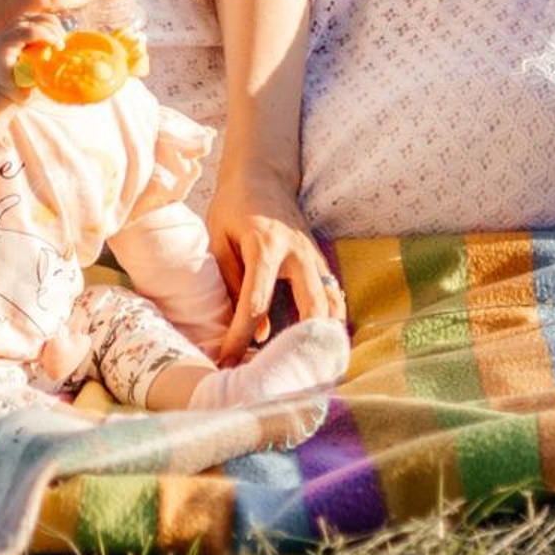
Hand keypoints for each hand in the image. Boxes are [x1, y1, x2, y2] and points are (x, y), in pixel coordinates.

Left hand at [0, 14, 64, 104]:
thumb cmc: (9, 92)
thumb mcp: (21, 92)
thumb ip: (34, 82)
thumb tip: (49, 72)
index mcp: (4, 46)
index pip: (29, 31)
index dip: (47, 35)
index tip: (59, 46)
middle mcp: (4, 34)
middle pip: (31, 20)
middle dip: (51, 28)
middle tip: (62, 44)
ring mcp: (7, 31)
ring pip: (32, 17)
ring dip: (49, 25)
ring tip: (60, 39)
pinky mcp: (13, 31)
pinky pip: (30, 21)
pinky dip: (44, 26)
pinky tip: (53, 37)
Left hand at [207, 177, 343, 363]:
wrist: (263, 175)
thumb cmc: (233, 208)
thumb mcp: (219, 238)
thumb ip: (234, 283)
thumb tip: (256, 333)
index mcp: (265, 247)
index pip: (255, 304)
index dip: (240, 338)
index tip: (228, 363)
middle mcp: (297, 254)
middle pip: (311, 309)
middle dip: (302, 346)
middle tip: (289, 378)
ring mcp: (316, 258)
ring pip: (332, 306)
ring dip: (324, 339)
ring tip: (313, 372)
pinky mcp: (323, 262)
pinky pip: (335, 299)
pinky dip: (333, 325)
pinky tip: (324, 348)